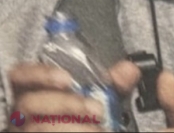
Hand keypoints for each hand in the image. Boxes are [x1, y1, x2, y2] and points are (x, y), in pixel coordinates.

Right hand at [8, 61, 140, 131]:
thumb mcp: (101, 98)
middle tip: (97, 109)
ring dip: (71, 126)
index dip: (39, 74)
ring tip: (96, 129)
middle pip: (31, 103)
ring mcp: (28, 130)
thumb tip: (129, 70)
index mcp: (39, 93)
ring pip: (38, 127)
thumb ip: (113, 84)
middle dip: (66, 103)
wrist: (87, 132)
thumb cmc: (86, 118)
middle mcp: (27, 114)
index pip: (22, 76)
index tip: (66, 78)